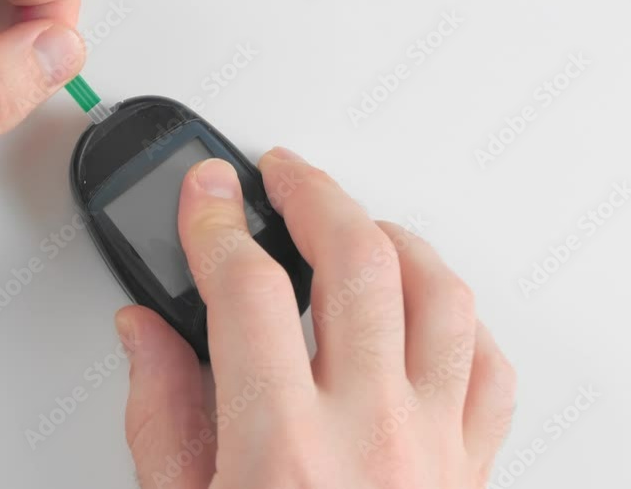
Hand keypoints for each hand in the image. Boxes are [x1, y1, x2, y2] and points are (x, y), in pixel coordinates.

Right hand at [115, 148, 516, 487]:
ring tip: (356, 221)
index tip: (204, 195)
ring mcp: (432, 449)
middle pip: (356, 262)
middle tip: (282, 175)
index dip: (215, 223)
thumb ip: (159, 413)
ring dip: (392, 238)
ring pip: (440, 295)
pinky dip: (458, 317)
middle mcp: (369, 438)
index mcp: (281, 450)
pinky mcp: (469, 470)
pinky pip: (488, 367)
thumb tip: (147, 333)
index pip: (245, 290)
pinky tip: (424, 304)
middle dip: (314, 194)